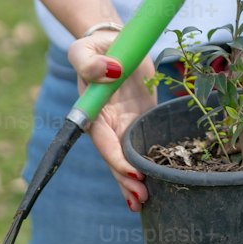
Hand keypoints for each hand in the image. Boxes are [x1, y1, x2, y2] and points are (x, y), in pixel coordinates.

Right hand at [66, 33, 155, 210]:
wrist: (115, 42)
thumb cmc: (96, 46)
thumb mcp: (84, 49)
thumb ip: (89, 62)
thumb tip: (110, 72)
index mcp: (92, 112)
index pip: (104, 142)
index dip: (117, 159)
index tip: (133, 173)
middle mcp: (108, 124)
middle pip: (116, 158)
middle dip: (127, 179)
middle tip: (142, 197)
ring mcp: (125, 124)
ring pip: (129, 159)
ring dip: (136, 180)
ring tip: (146, 200)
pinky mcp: (141, 120)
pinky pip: (144, 145)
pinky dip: (149, 164)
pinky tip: (158, 182)